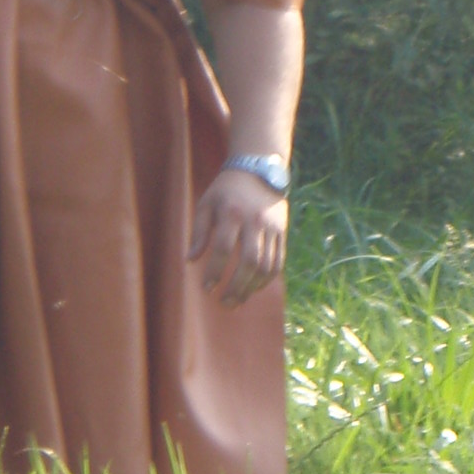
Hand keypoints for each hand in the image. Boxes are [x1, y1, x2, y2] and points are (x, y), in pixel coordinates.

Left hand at [188, 166, 287, 306]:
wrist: (259, 171)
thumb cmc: (226, 190)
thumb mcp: (206, 203)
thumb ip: (198, 231)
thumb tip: (191, 260)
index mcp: (232, 212)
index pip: (223, 248)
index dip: (215, 270)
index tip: (207, 288)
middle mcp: (255, 221)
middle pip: (249, 261)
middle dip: (236, 286)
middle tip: (224, 303)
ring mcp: (272, 228)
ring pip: (266, 265)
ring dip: (252, 288)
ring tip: (238, 301)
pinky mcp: (282, 233)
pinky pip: (278, 262)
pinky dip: (266, 280)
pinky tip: (253, 289)